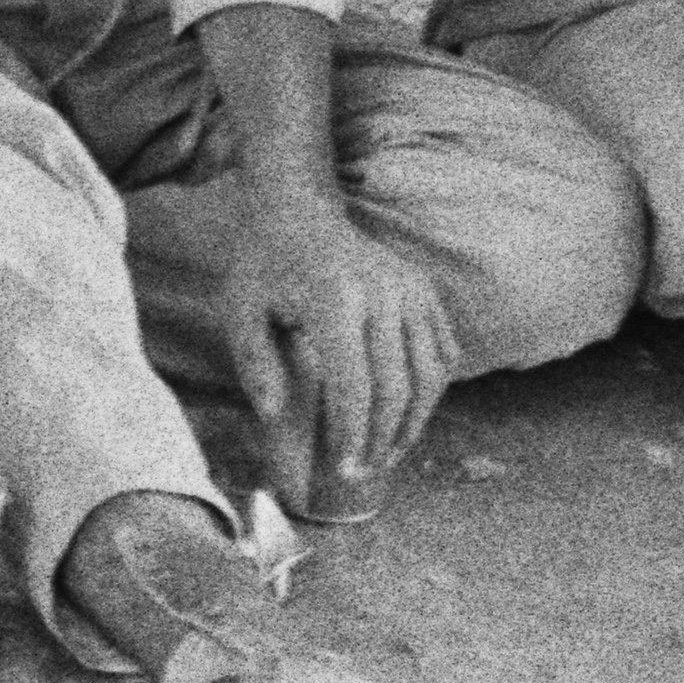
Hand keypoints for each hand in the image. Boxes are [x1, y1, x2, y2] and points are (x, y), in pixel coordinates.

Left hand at [214, 201, 456, 514]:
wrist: (298, 209)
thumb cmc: (265, 267)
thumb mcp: (240, 309)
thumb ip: (254, 363)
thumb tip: (274, 416)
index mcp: (334, 298)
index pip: (353, 384)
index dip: (353, 434)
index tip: (344, 470)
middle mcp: (382, 292)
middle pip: (396, 387)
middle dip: (382, 439)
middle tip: (363, 472)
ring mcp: (410, 289)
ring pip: (429, 375)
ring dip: (413, 424)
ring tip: (388, 454)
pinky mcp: (425, 290)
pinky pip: (443, 352)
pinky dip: (432, 391)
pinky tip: (408, 416)